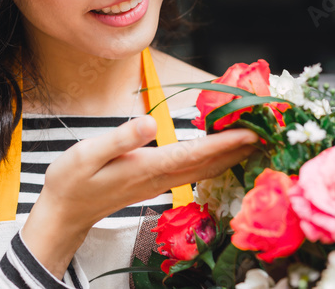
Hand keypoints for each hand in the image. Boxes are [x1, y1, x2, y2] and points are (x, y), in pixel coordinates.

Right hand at [21, 115, 258, 276]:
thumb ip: (120, 138)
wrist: (64, 213)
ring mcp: (160, 183)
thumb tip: (148, 122)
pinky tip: (223, 153)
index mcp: (148, 167)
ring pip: (205, 169)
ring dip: (231, 154)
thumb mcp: (88, 153)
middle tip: (270, 130)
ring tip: (256, 140)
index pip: (196, 153)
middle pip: (210, 163)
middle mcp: (161, 177)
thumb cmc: (71, 181)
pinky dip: (214, 160)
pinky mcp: (156, 182)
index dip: (227, 141)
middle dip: (240, 147)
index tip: (254, 130)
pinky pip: (194, 171)